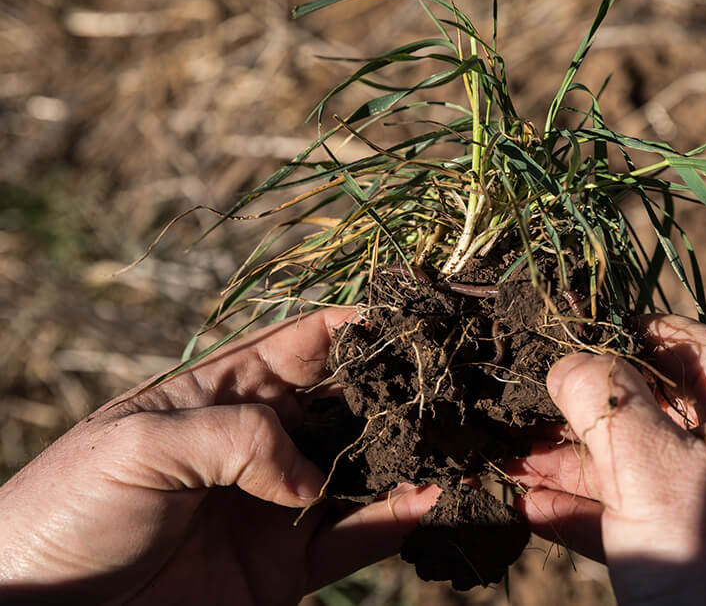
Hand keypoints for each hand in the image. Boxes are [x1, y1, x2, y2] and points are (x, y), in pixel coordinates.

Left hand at [0, 307, 438, 604]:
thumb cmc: (64, 512)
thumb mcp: (136, 447)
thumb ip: (235, 439)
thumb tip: (312, 476)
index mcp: (223, 392)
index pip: (312, 342)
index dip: (368, 323)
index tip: (428, 313)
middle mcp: (262, 441)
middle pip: (353, 403)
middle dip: (408, 388)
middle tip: (466, 377)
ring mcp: (279, 504)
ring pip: (367, 469)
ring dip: (415, 454)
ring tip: (466, 439)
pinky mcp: (286, 566)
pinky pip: (356, 537)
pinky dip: (400, 520)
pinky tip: (436, 499)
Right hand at [510, 314, 705, 605]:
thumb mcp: (647, 464)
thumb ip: (602, 397)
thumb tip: (569, 361)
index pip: (684, 342)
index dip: (618, 335)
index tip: (560, 339)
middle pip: (656, 406)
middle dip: (580, 411)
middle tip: (522, 407)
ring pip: (645, 463)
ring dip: (573, 464)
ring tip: (509, 460)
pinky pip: (649, 512)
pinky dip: (595, 510)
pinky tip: (532, 510)